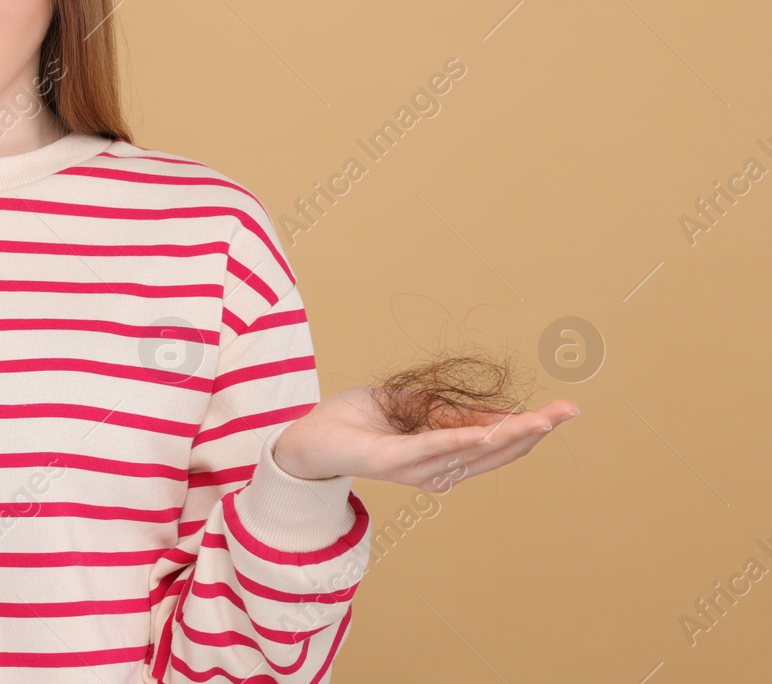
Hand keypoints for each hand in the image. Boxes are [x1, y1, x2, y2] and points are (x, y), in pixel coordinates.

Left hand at [272, 386, 578, 489]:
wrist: (310, 436)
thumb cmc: (360, 421)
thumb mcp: (414, 408)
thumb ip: (450, 413)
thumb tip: (496, 413)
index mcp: (443, 458)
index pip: (495, 444)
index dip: (529, 428)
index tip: (564, 411)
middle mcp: (436, 470)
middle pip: (494, 451)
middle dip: (533, 431)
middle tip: (568, 412)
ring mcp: (416, 467)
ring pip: (472, 450)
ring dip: (508, 434)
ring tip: (542, 420)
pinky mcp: (392, 460)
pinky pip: (433, 448)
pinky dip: (461, 439)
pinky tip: (486, 432)